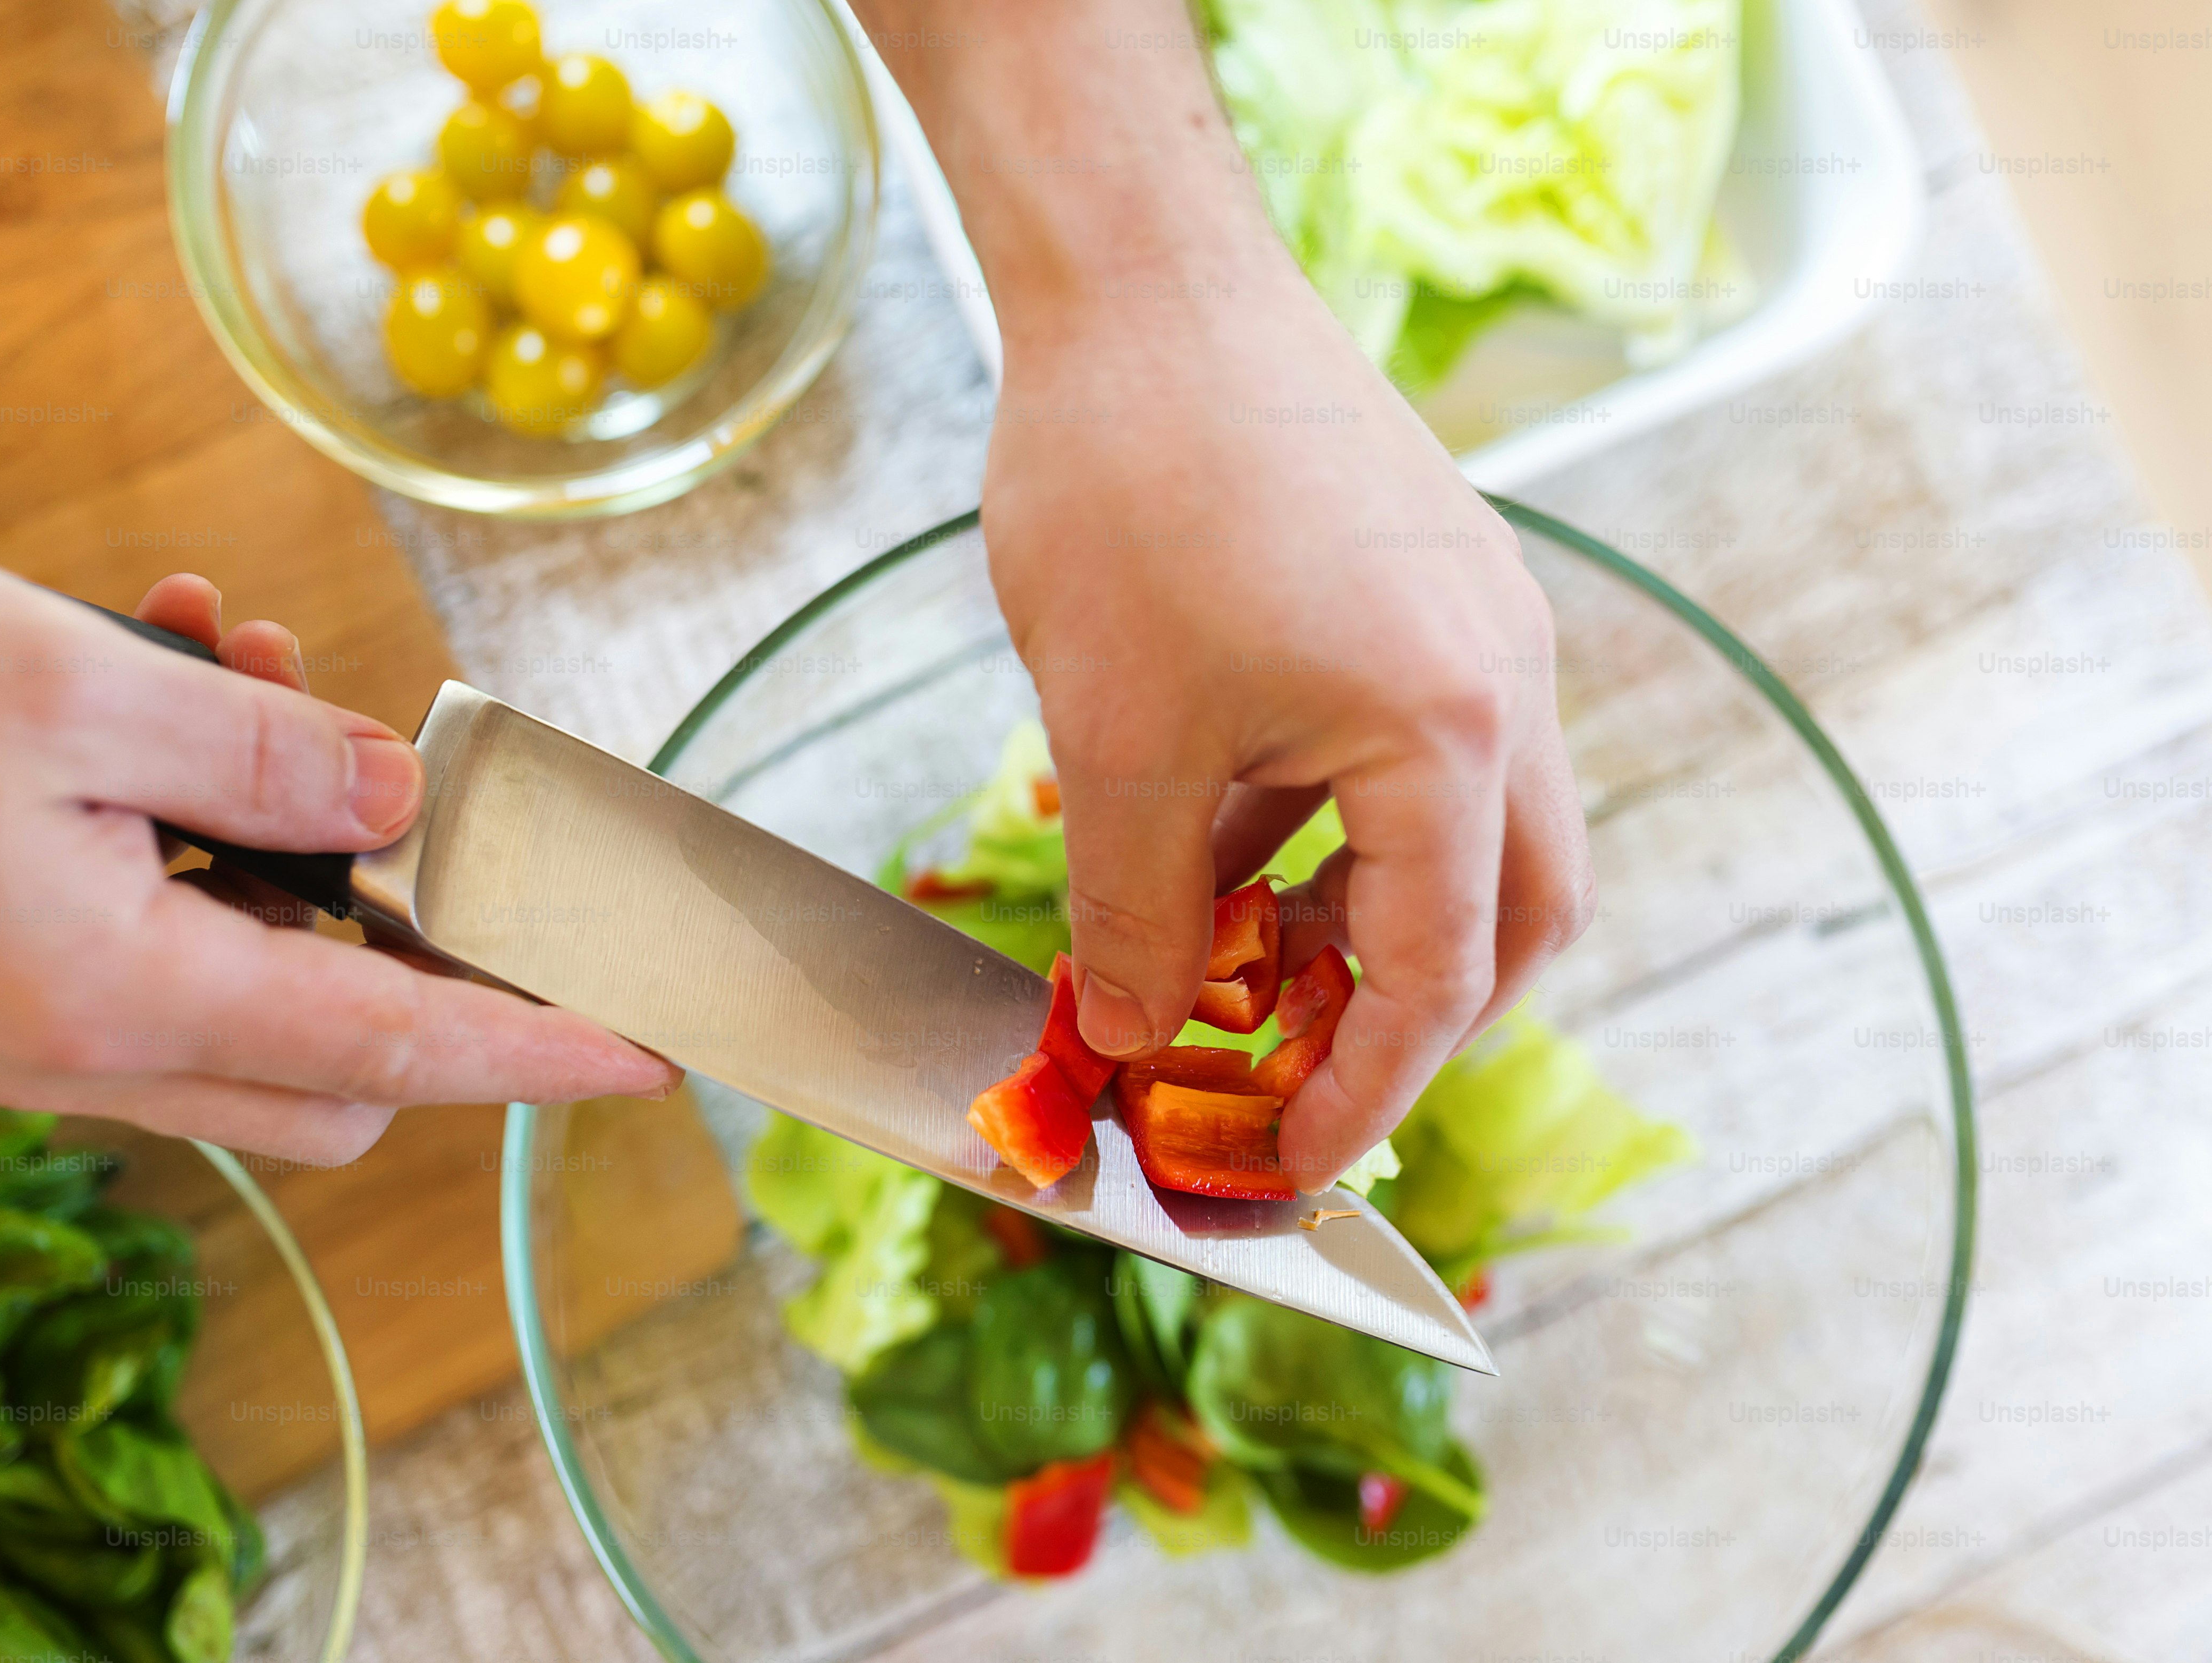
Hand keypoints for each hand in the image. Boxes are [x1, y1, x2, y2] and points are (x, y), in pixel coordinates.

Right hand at [0, 524, 674, 1162]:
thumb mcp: (72, 689)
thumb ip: (267, 759)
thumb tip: (402, 808)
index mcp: (115, 995)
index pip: (395, 1048)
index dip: (536, 1051)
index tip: (650, 1054)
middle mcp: (83, 1042)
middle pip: (341, 1058)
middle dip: (415, 946)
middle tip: (419, 794)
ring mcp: (35, 1022)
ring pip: (257, 994)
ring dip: (299, 851)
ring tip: (257, 670)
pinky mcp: (0, 972)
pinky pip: (160, 937)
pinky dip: (206, 833)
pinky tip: (182, 680)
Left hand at [856, 0, 1593, 1186]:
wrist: (1145, 285)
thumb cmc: (1131, 486)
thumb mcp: (1115, 737)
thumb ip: (1134, 913)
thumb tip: (1135, 1036)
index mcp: (1452, 730)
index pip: (1441, 975)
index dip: (1364, 1092)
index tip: (1291, 1164)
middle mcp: (1503, 683)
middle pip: (1510, 916)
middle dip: (1409, 1017)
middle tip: (1294, 1077)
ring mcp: (1475, 630)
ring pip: (1460, 835)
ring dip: (1358, 919)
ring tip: (1227, 968)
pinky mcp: (1426, 593)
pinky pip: (1405, 753)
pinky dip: (1325, 828)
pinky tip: (1213, 850)